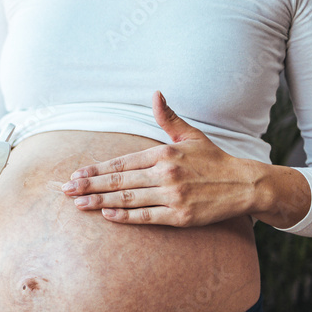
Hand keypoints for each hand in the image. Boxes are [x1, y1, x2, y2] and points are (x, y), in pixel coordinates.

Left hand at [60, 92, 258, 226]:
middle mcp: (166, 173)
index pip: (121, 163)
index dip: (96, 170)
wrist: (245, 185)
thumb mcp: (191, 135)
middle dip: (90, 186)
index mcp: (164, 153)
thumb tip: (155, 94)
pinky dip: (126, 216)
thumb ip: (168, 117)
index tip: (76, 174)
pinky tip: (108, 215)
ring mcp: (173, 195)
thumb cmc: (213, 160)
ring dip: (100, 202)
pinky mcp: (180, 216)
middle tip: (66, 190)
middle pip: (119, 181)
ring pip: (128, 199)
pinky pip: (146, 216)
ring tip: (79, 204)